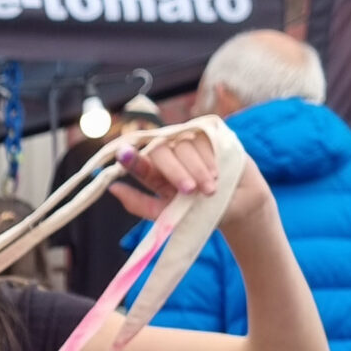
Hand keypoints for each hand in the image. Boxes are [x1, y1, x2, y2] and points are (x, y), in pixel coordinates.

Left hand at [109, 126, 270, 229]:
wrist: (237, 205)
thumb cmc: (200, 211)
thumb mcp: (169, 215)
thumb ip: (141, 205)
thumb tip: (112, 189)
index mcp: (154, 171)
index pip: (138, 161)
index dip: (131, 157)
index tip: (123, 154)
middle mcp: (168, 153)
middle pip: (161, 152)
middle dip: (176, 172)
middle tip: (189, 190)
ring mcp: (188, 142)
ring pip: (184, 146)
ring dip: (197, 169)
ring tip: (209, 190)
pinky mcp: (208, 135)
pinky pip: (203, 139)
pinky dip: (209, 158)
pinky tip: (217, 174)